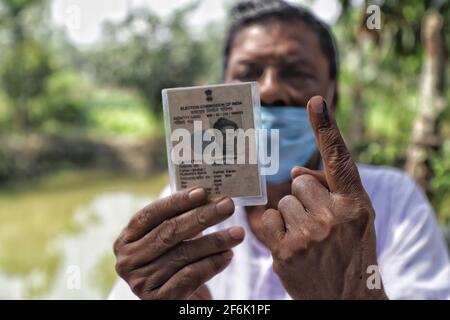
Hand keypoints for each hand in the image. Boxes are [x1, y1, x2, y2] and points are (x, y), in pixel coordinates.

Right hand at [113, 187, 244, 299]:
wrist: (177, 300)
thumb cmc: (175, 262)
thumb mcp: (171, 239)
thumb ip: (180, 218)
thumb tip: (210, 195)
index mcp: (126, 239)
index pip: (151, 214)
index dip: (177, 201)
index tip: (203, 192)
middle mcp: (128, 261)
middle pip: (169, 232)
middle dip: (202, 216)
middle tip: (227, 206)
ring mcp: (141, 282)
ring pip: (183, 254)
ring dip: (215, 241)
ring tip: (237, 233)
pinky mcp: (158, 300)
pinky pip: (190, 276)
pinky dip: (212, 264)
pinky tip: (228, 255)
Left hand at [262, 96, 386, 299]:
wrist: (348, 298)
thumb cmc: (350, 252)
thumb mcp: (355, 218)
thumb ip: (330, 189)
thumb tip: (295, 172)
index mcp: (356, 204)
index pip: (339, 160)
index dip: (326, 129)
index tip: (315, 101)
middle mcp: (335, 217)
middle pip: (298, 183)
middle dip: (304, 200)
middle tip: (318, 225)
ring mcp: (310, 235)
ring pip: (281, 202)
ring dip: (289, 217)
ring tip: (307, 240)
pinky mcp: (286, 252)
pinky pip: (266, 219)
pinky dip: (273, 229)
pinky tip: (289, 244)